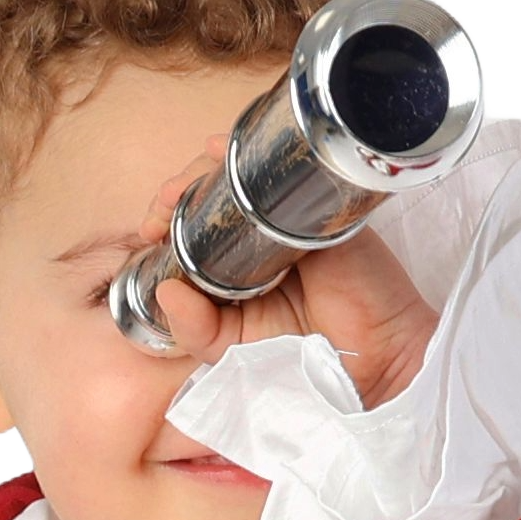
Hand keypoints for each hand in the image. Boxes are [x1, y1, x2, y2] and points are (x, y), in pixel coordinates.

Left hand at [138, 150, 438, 408]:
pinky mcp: (316, 206)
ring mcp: (288, 217)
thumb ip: (194, 329)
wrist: (373, 366)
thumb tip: (163, 292)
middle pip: (208, 194)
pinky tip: (218, 153)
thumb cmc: (305, 364)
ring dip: (199, 171)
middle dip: (176, 193)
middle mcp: (259, 237)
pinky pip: (278, 170)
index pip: (193, 231)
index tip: (148, 232)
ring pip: (236, 174)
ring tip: (180, 191)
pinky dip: (244, 154)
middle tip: (160, 212)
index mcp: (235, 269)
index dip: (166, 222)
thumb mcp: (232, 352)